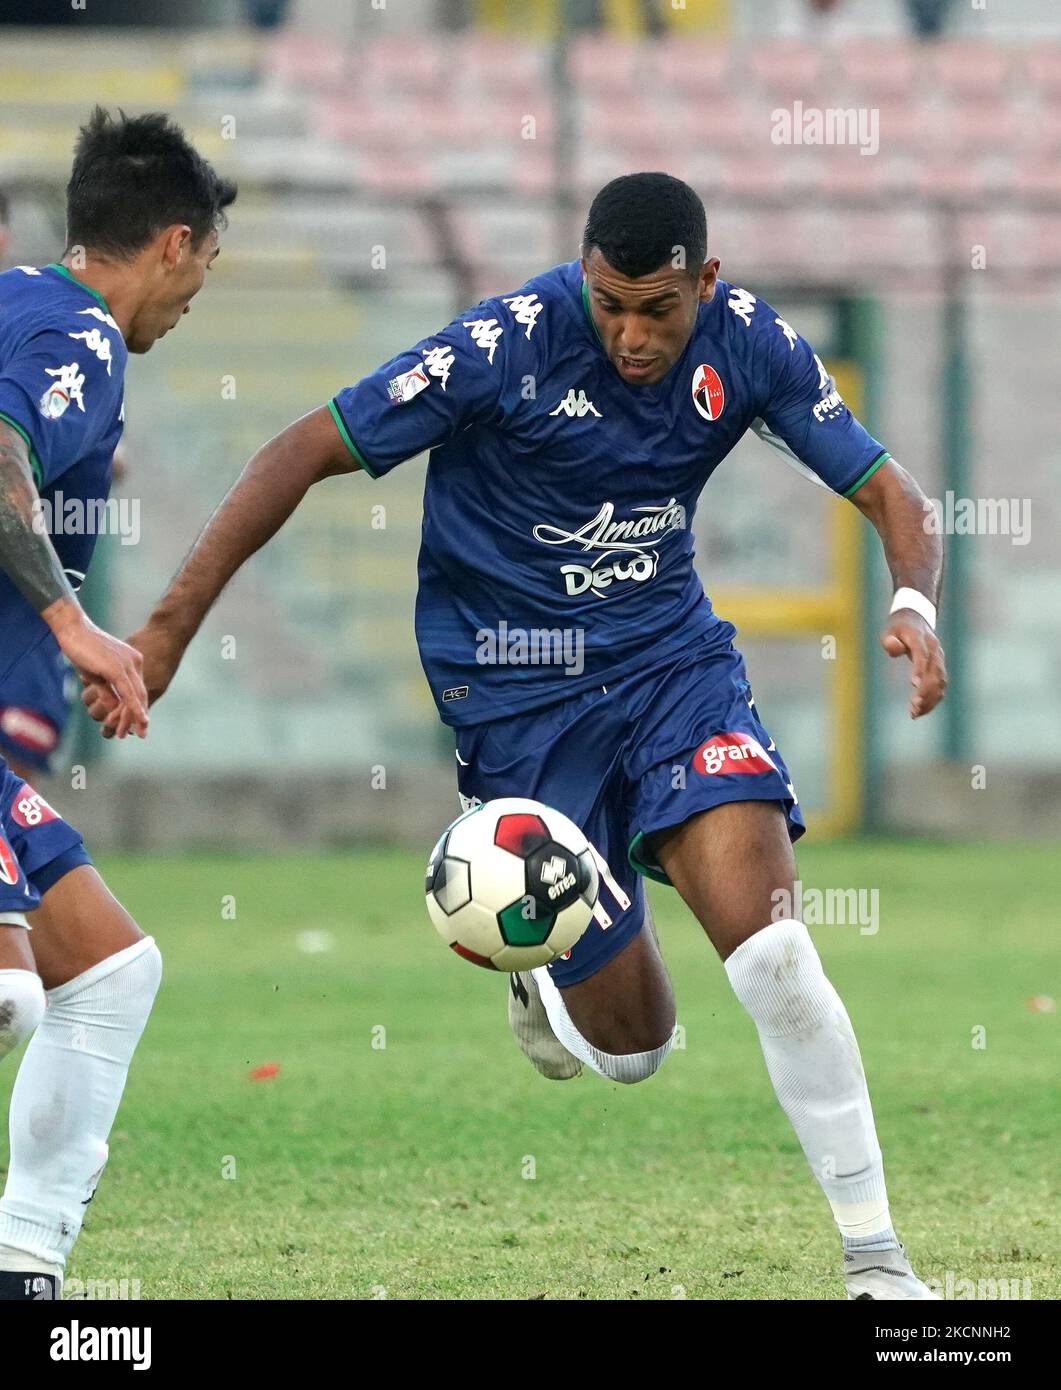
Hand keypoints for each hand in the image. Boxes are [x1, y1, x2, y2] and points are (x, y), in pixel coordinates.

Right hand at [44, 602, 148, 737]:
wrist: (72, 629)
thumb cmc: (82, 649)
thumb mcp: (97, 675)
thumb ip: (107, 691)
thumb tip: (113, 709)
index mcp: (132, 661)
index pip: (138, 689)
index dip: (138, 707)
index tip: (138, 723)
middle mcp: (134, 662)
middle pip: (141, 694)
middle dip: (141, 716)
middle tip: (142, 734)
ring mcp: (127, 664)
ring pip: (136, 696)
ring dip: (134, 717)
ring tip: (134, 733)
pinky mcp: (117, 668)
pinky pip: (128, 692)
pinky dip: (134, 708)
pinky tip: (139, 719)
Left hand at [880, 612, 946, 717]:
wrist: (916, 619)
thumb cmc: (898, 627)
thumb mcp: (889, 630)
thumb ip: (890, 640)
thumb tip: (895, 649)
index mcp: (921, 638)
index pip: (922, 654)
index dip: (919, 668)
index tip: (914, 684)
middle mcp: (934, 649)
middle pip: (934, 671)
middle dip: (926, 690)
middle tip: (914, 706)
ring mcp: (939, 659)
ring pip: (940, 681)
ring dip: (930, 698)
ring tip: (914, 713)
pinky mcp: (939, 668)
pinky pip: (940, 686)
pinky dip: (932, 699)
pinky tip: (920, 711)